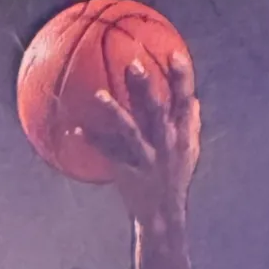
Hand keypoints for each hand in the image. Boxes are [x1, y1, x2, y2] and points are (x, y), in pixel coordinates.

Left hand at [82, 49, 200, 229]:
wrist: (164, 214)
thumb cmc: (176, 176)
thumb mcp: (190, 150)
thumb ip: (191, 122)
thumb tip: (192, 97)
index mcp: (182, 134)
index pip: (185, 100)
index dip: (182, 77)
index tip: (174, 54)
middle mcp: (165, 143)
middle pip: (156, 110)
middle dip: (145, 88)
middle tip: (132, 64)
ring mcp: (146, 158)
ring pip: (130, 132)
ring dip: (114, 113)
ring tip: (99, 96)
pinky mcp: (128, 171)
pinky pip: (108, 154)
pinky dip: (92, 141)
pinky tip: (75, 129)